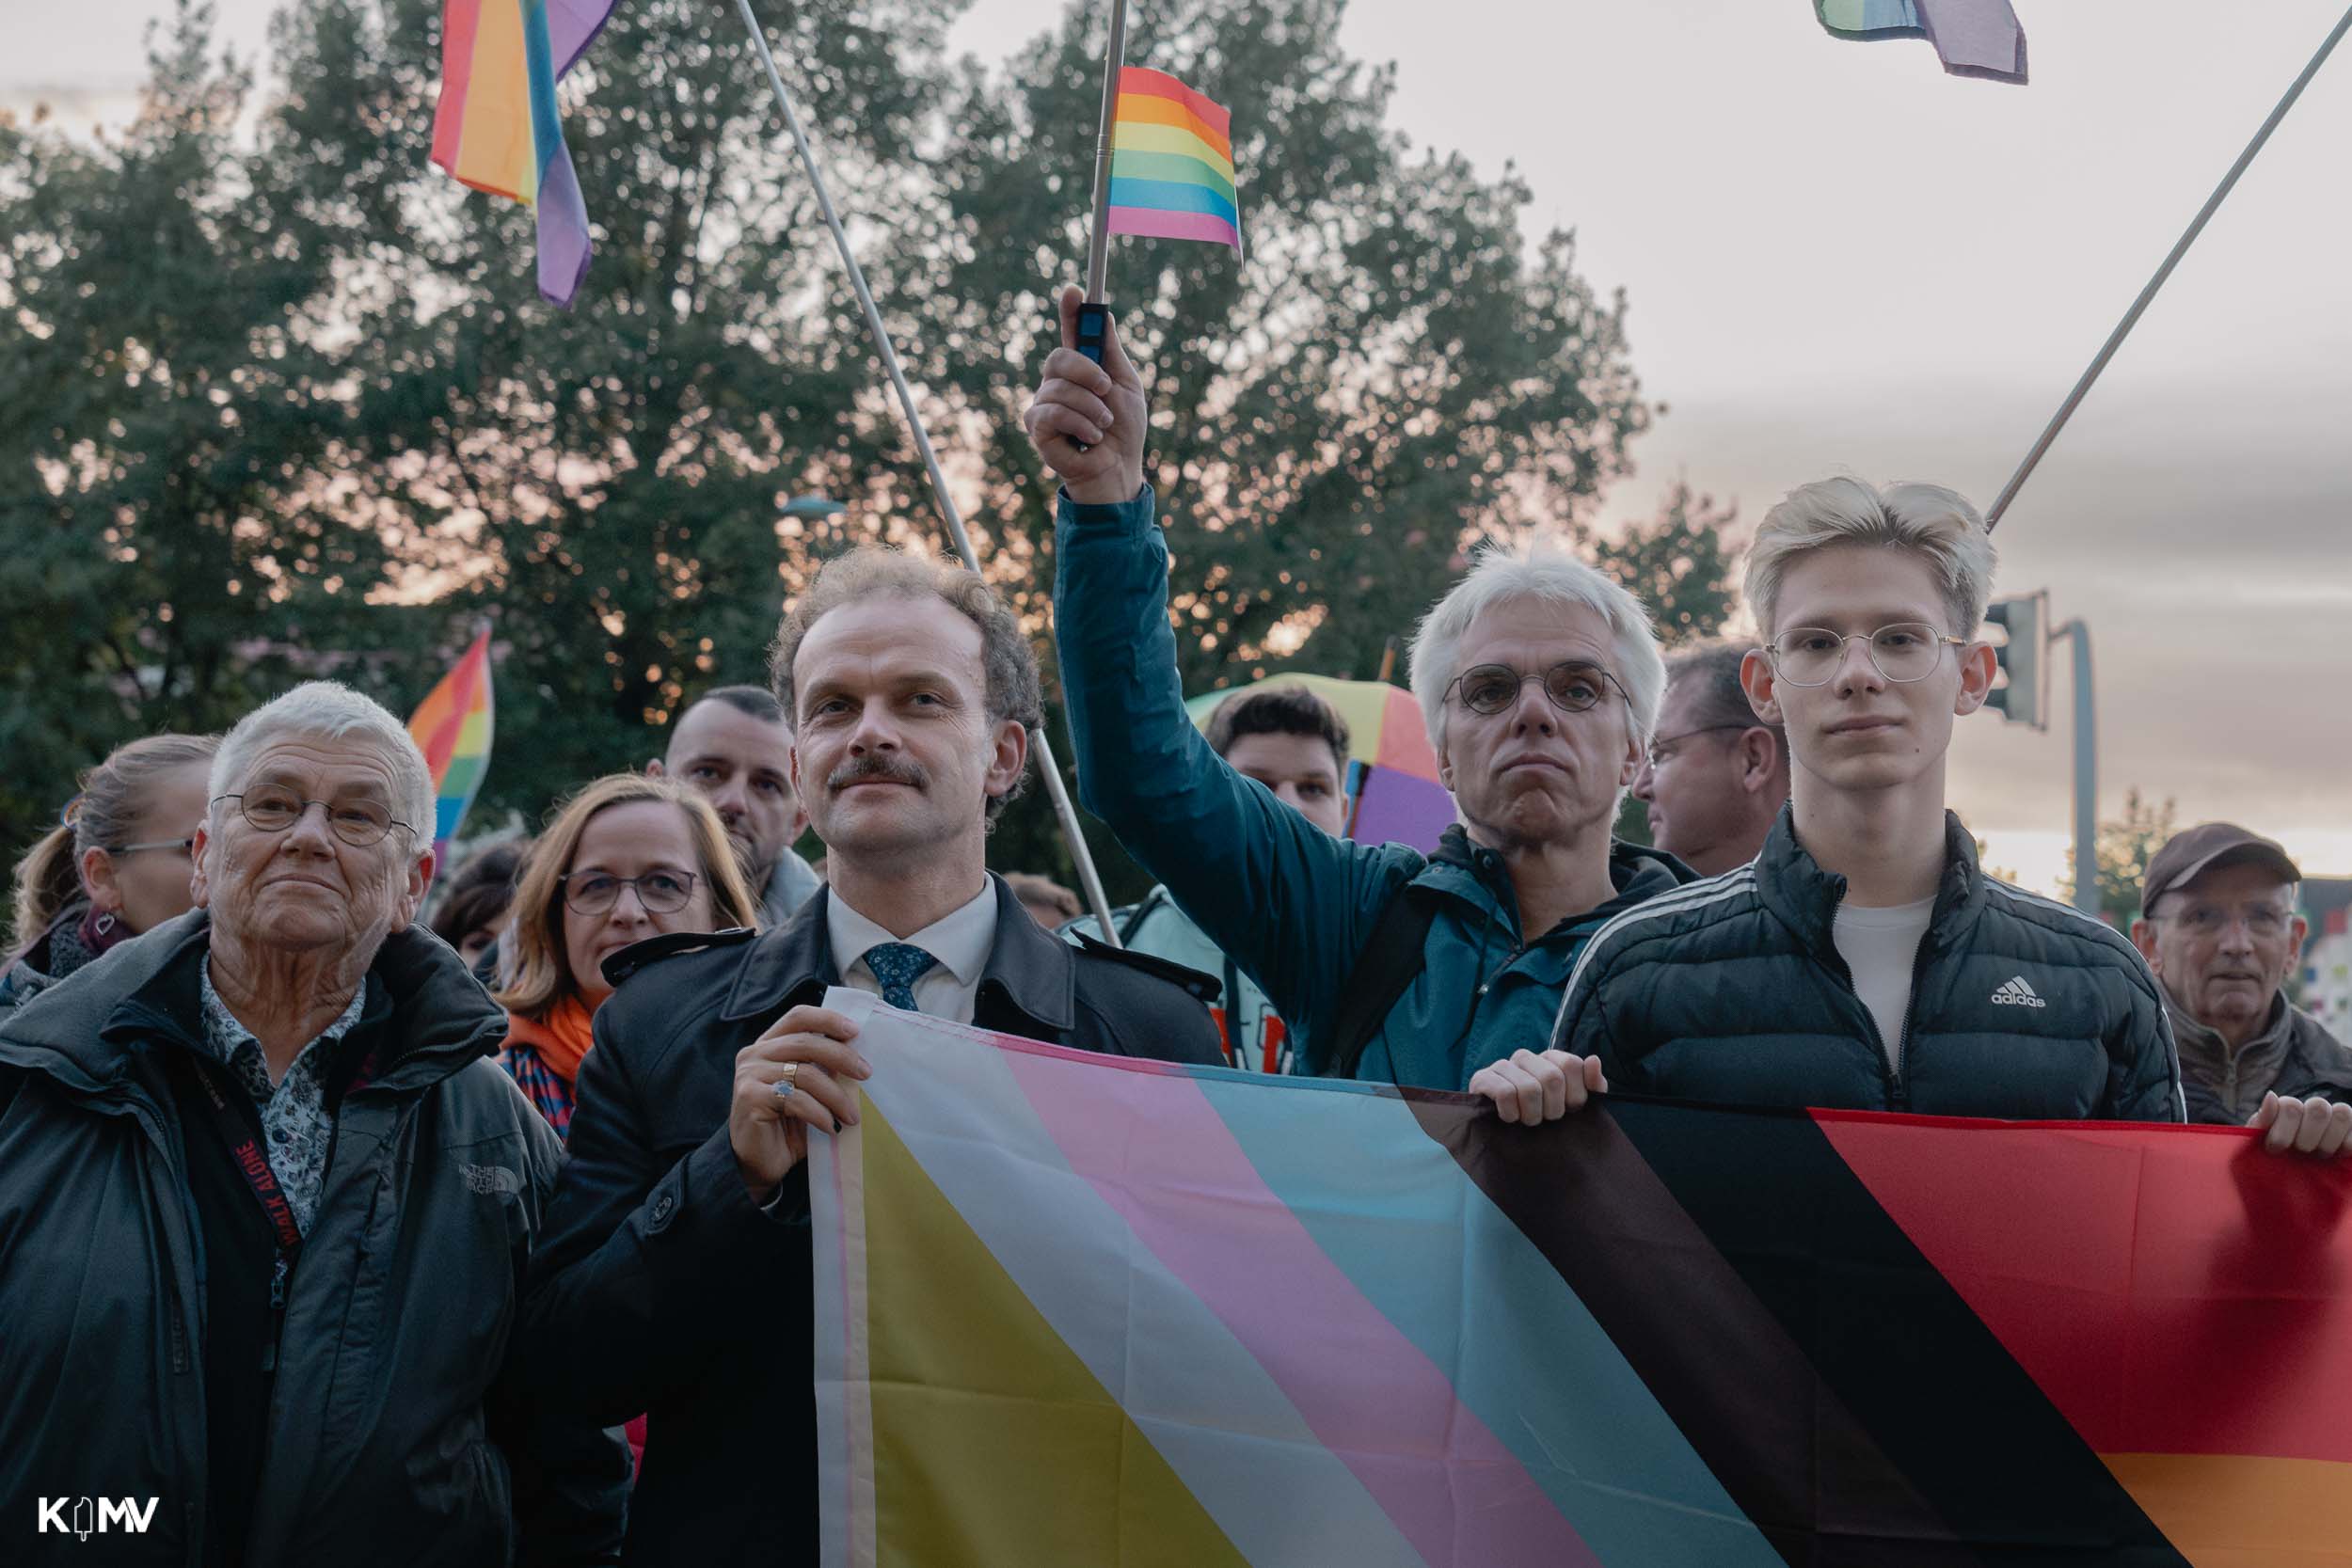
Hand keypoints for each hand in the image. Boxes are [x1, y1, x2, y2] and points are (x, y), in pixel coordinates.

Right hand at [729, 1005, 871, 1202]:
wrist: (758, 1163)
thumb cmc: (787, 1125)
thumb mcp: (806, 1090)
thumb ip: (820, 1068)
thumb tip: (859, 1057)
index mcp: (768, 1044)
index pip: (798, 1017)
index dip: (827, 1019)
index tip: (855, 1031)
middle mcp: (754, 1054)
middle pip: (806, 1043)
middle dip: (842, 1056)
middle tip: (866, 1074)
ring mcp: (749, 1075)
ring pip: (805, 1074)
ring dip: (836, 1096)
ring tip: (852, 1116)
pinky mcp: (750, 1098)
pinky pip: (796, 1100)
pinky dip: (820, 1114)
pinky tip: (831, 1129)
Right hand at [1022, 283, 1146, 504]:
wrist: (1118, 468)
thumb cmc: (1124, 430)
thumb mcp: (1126, 385)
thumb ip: (1111, 352)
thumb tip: (1105, 314)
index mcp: (1081, 368)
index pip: (1071, 332)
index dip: (1070, 310)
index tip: (1074, 290)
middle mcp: (1057, 382)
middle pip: (1059, 357)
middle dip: (1088, 371)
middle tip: (1107, 389)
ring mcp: (1044, 404)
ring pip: (1060, 388)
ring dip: (1091, 407)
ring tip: (1103, 424)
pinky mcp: (1037, 428)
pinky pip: (1054, 413)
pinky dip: (1080, 424)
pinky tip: (1091, 437)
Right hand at [1468, 1048, 1606, 1124]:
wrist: (1507, 1137)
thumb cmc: (1546, 1118)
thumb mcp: (1576, 1106)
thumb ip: (1593, 1085)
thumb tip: (1593, 1060)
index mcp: (1549, 1058)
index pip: (1571, 1064)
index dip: (1575, 1095)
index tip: (1569, 1111)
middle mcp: (1525, 1057)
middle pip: (1552, 1078)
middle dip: (1553, 1109)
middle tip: (1546, 1120)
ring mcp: (1502, 1066)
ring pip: (1529, 1088)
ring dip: (1532, 1115)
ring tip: (1527, 1121)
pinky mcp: (1481, 1079)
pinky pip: (1505, 1093)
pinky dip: (1511, 1113)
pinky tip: (1510, 1118)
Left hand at [2247, 1091, 2351, 1157]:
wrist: (2292, 1182)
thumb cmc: (2274, 1159)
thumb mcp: (2260, 1143)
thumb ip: (2263, 1120)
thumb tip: (2271, 1095)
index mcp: (2290, 1109)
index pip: (2291, 1106)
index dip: (2283, 1130)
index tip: (2276, 1150)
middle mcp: (2315, 1110)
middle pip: (2318, 1106)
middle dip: (2307, 1137)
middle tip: (2302, 1153)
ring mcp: (2338, 1120)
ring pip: (2341, 1113)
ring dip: (2329, 1140)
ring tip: (2321, 1157)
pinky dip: (2347, 1145)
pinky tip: (2339, 1156)